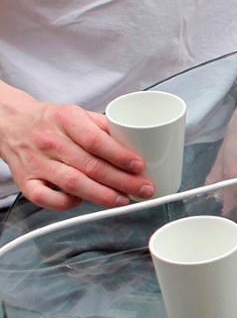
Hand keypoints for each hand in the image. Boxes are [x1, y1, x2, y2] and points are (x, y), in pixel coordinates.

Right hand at [0, 91, 152, 209]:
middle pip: (90, 166)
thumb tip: (136, 143)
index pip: (96, 140)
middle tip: (144, 189)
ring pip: (73, 184)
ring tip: (124, 200)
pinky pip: (47, 199)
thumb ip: (104, 127)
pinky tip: (84, 202)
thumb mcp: (77, 113)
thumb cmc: (50, 121)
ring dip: (102, 195)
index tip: (140, 166)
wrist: (10, 123)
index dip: (120, 156)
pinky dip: (67, 203)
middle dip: (122, 181)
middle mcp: (50, 141)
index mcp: (66, 119)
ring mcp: (37, 163)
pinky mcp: (26, 182)